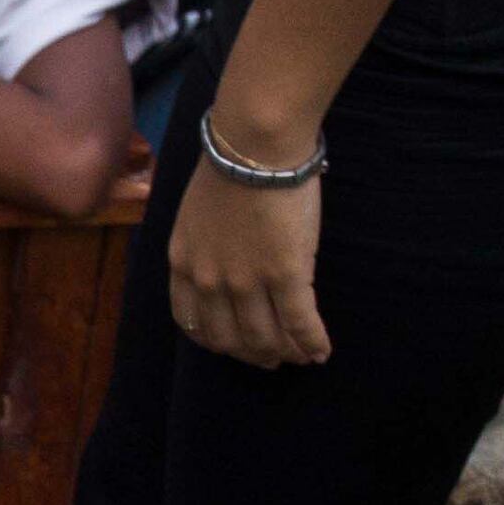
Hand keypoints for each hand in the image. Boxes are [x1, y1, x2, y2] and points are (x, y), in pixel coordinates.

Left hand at [168, 156, 328, 365]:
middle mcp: (209, 281)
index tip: (231, 346)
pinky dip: (311, 342)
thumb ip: (205, 247)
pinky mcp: (284, 274)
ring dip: (284, 353)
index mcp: (183, 264)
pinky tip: (321, 352)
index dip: (215, 341)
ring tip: (299, 357)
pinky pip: (298, 322)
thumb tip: (226, 261)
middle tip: (271, 359)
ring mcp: (246, 281)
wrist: (255, 145)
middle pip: (229, 338)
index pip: (192, 322)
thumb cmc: (232, 166)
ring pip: (264, 337)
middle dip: (251, 354)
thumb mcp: (196, 215)